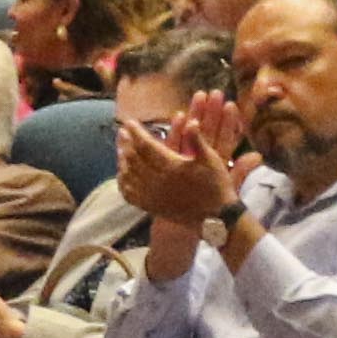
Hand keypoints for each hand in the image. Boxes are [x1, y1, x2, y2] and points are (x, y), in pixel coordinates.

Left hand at [121, 96, 246, 227]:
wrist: (215, 216)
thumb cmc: (215, 184)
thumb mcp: (211, 159)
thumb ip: (197, 140)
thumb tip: (190, 122)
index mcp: (171, 166)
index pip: (146, 145)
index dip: (136, 133)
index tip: (130, 122)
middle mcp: (157, 181)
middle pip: (133, 158)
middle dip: (126, 143)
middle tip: (123, 132)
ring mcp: (152, 195)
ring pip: (129, 174)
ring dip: (122, 160)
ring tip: (120, 148)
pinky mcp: (150, 207)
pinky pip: (129, 193)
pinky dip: (123, 182)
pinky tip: (122, 174)